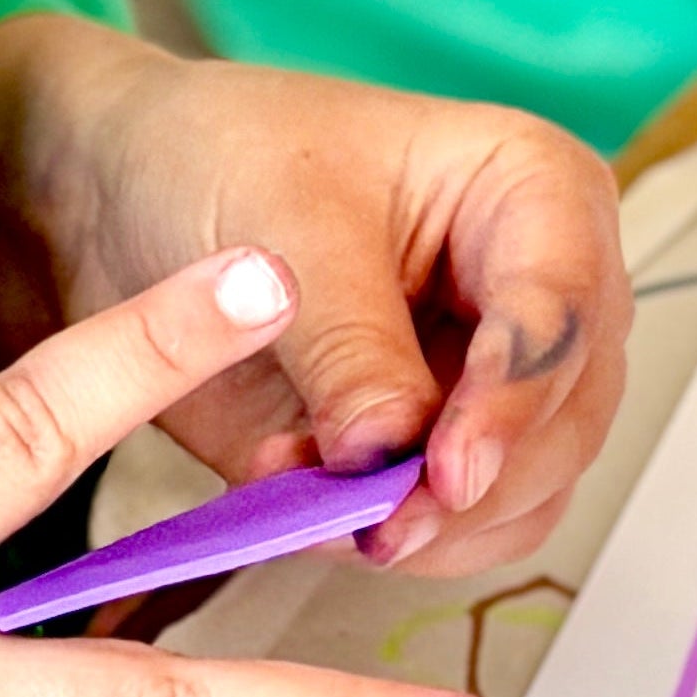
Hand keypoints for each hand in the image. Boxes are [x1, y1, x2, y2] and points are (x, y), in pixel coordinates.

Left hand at [0, 22, 631, 575]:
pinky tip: (312, 503)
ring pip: (525, 500)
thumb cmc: (219, 156)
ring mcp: (506, 389)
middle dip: (468, 489)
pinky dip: (390, 540)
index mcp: (534, 195)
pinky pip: (461, 537)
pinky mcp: (452, 457)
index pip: (562, 314)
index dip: (515, 399)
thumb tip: (392, 452)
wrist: (133, 202)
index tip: (450, 470)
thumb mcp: (280, 225)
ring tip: (311, 495)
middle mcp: (545, 303)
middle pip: (563, 427)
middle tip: (378, 519)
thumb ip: (351, 349)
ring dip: (424, 526)